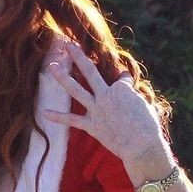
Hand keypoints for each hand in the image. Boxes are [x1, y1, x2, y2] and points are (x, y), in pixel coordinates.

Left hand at [40, 37, 173, 169]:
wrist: (142, 146)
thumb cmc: (148, 126)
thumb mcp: (144, 103)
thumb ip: (132, 92)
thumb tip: (127, 85)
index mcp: (121, 88)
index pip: (121, 78)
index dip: (123, 79)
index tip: (125, 81)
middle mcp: (106, 95)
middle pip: (90, 71)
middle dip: (78, 57)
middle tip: (68, 45)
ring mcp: (97, 110)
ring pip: (76, 90)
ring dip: (62, 77)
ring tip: (51, 65)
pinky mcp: (91, 125)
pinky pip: (72, 120)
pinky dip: (58, 117)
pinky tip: (44, 112)